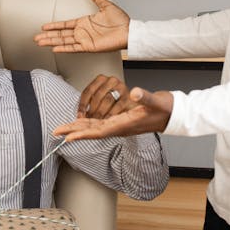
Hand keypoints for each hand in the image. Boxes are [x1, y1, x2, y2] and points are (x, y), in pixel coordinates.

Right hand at [33, 0, 130, 52]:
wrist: (129, 31)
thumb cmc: (120, 20)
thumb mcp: (106, 5)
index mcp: (84, 22)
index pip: (65, 24)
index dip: (54, 25)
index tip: (44, 27)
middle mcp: (82, 31)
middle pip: (61, 34)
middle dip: (48, 36)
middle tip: (36, 38)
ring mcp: (84, 40)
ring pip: (64, 41)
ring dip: (51, 42)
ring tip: (40, 43)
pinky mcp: (89, 46)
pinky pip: (73, 48)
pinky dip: (64, 48)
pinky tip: (54, 48)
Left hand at [54, 87, 173, 140]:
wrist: (173, 114)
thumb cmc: (165, 108)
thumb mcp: (156, 101)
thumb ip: (145, 97)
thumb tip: (134, 92)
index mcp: (125, 124)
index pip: (99, 131)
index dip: (82, 133)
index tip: (68, 137)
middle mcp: (120, 127)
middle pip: (92, 131)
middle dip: (74, 131)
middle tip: (56, 132)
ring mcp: (120, 124)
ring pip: (95, 128)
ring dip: (79, 127)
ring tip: (64, 128)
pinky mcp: (121, 120)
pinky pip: (101, 123)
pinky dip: (89, 123)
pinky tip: (81, 121)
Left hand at [75, 74, 130, 117]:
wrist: (131, 103)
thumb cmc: (113, 101)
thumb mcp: (100, 99)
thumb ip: (90, 103)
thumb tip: (80, 116)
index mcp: (101, 79)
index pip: (88, 91)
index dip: (82, 105)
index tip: (80, 115)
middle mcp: (111, 81)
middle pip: (97, 96)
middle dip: (91, 110)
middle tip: (88, 121)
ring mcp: (121, 88)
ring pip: (107, 100)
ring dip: (100, 113)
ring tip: (96, 122)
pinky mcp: (128, 97)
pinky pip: (118, 106)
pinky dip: (111, 115)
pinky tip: (106, 121)